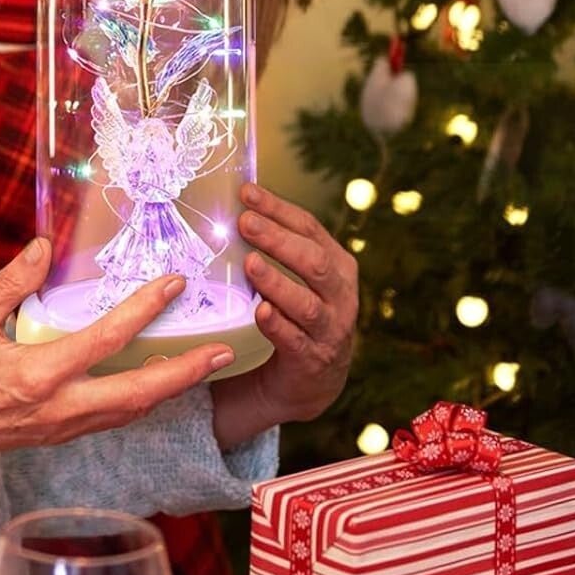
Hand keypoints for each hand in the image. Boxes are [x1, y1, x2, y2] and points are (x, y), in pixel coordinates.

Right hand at [0, 237, 234, 477]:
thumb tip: (43, 248)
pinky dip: (143, 398)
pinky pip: (114, 417)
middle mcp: (62, 407)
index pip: (107, 338)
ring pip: (132, 411)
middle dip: (185, 373)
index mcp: (40, 374)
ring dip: (170, 388)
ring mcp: (64, 427)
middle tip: (221, 352)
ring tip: (203, 365)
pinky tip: (156, 382)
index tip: (173, 285)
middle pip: (139, 393)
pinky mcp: (61, 435)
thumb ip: (10, 283)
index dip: (145, 310)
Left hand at [215, 182, 356, 439]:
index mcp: (336, 265)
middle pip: (314, 261)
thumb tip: (233, 203)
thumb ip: (274, 246)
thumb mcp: (294, 277)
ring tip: (250, 263)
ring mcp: (330, 331)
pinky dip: (279, 326)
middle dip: (278, 239)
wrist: (309, 382)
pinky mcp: (313, 361)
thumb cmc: (294, 316)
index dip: (278, 209)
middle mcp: (341, 295)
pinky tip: (261, 312)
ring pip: (307, 303)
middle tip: (244, 222)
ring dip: (277, 281)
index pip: (309, 228)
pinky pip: (296, 342)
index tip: (246, 192)